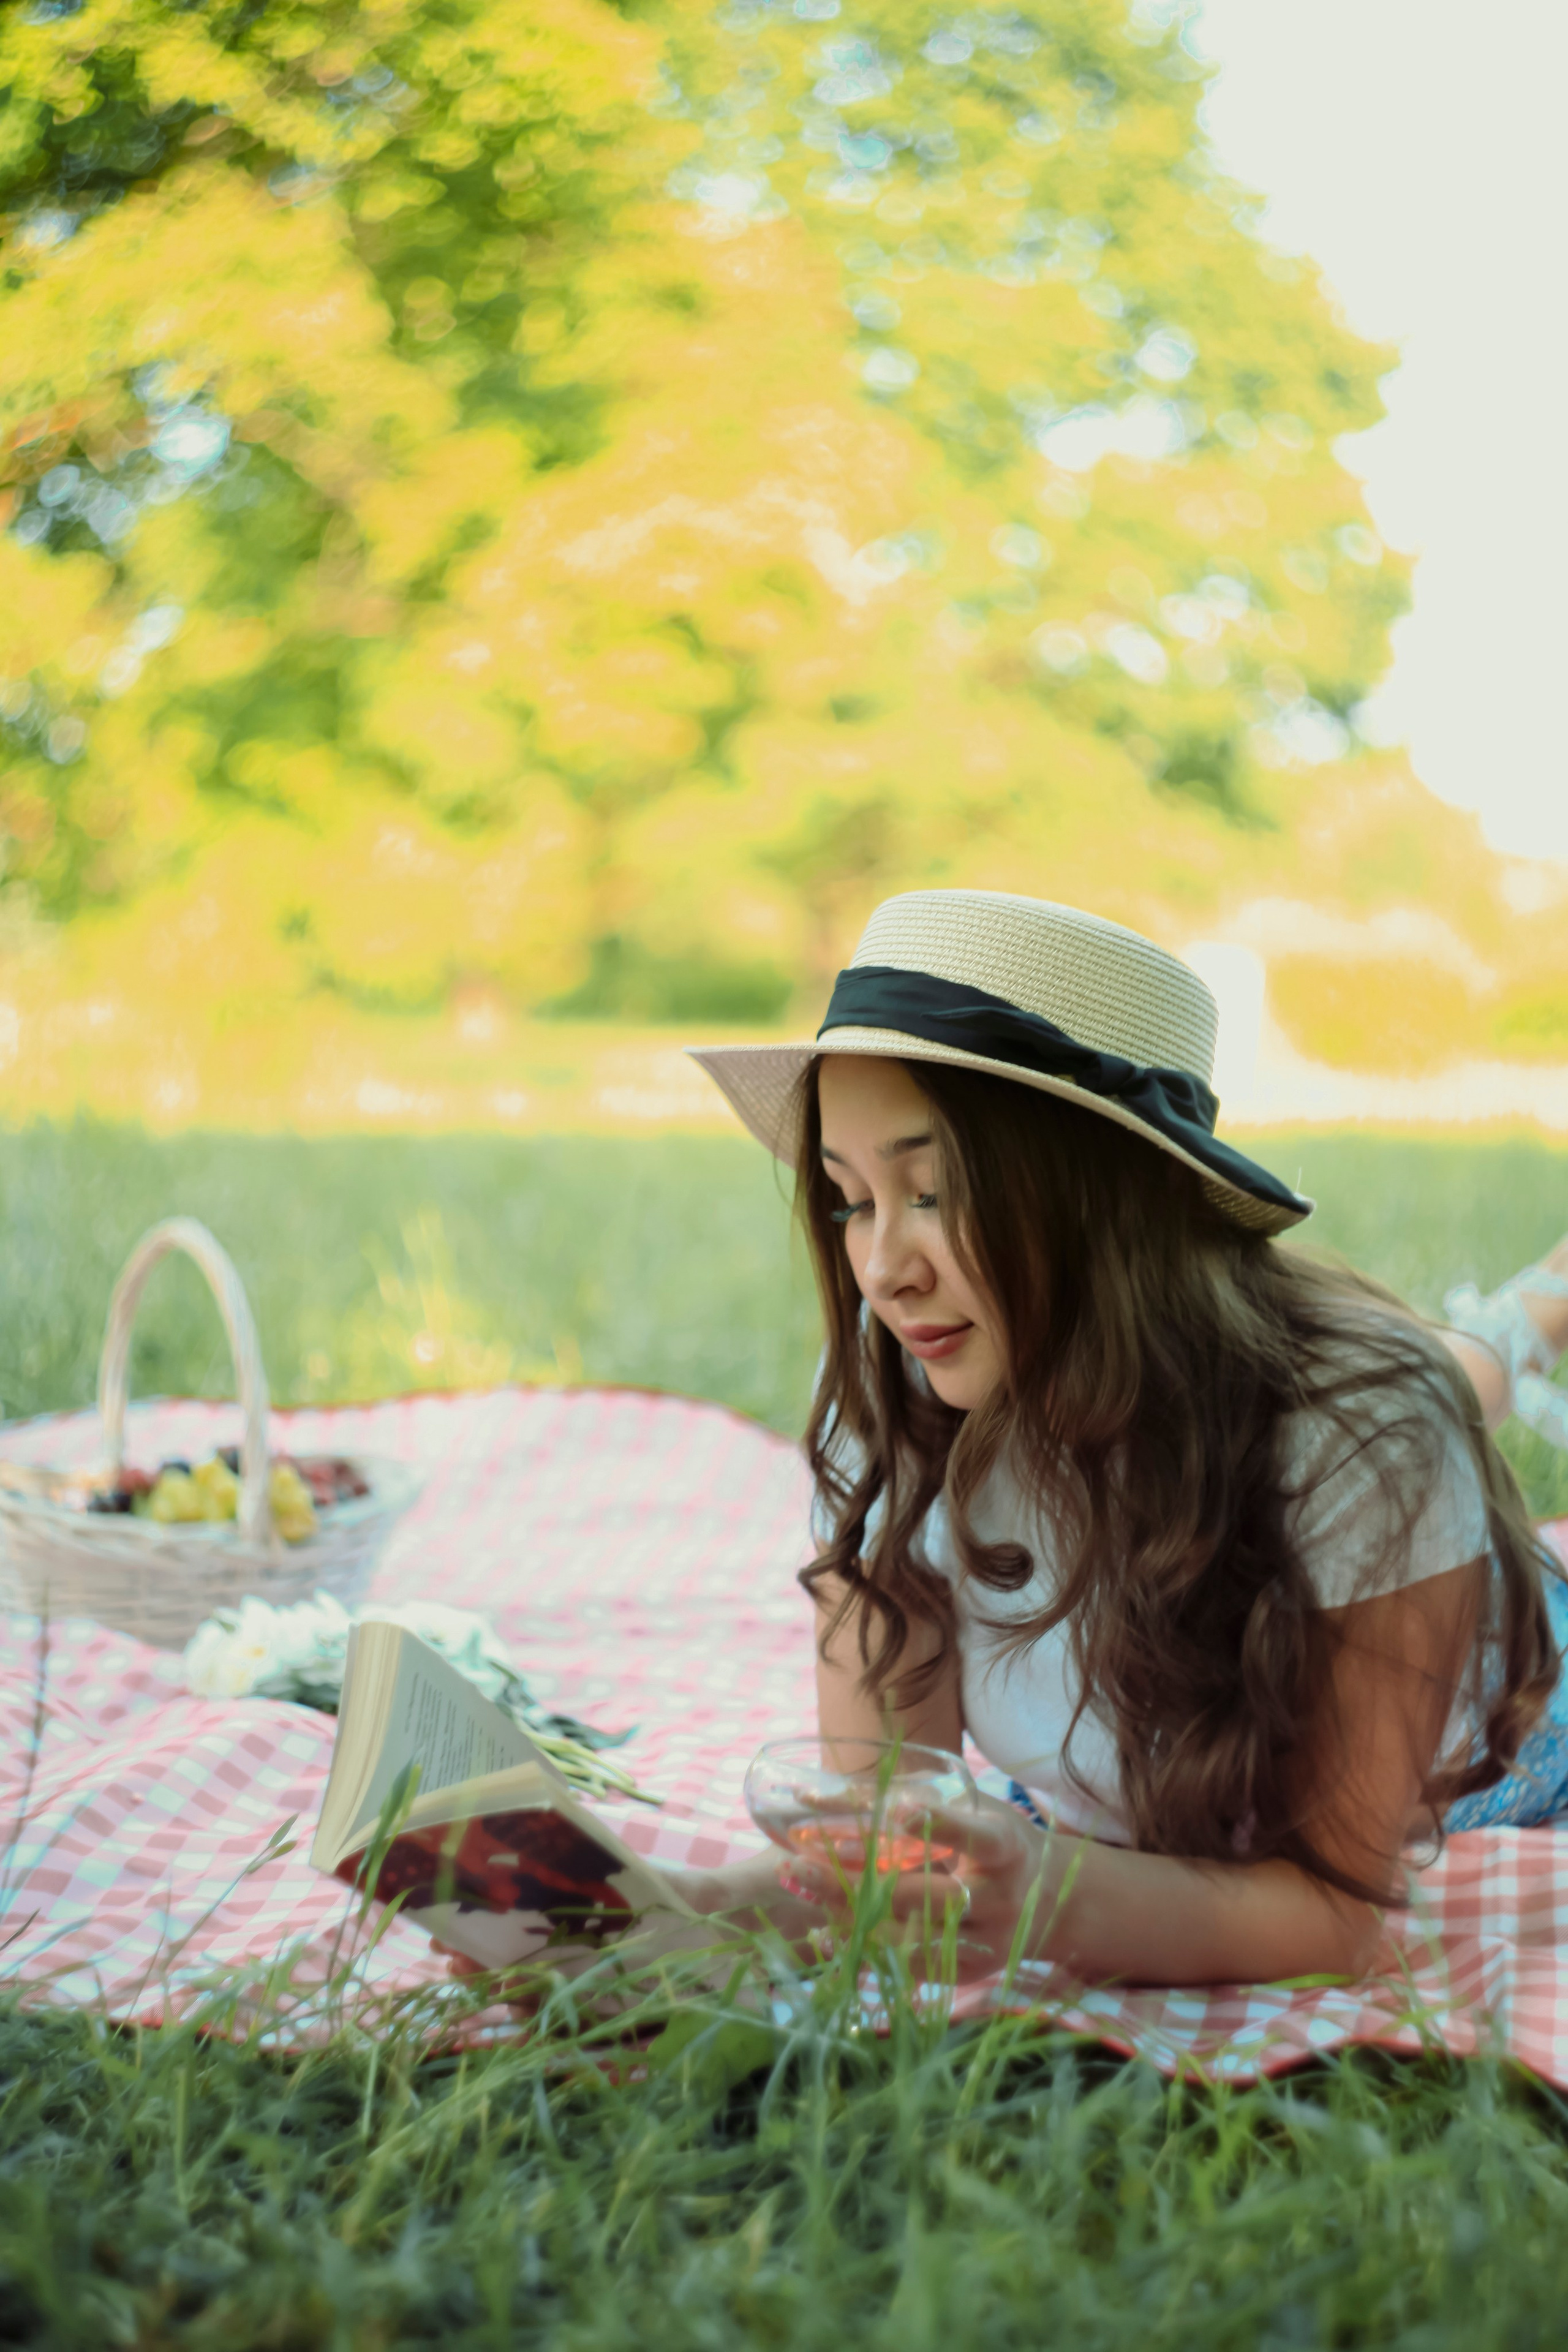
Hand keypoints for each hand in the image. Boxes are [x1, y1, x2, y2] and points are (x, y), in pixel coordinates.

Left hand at [780, 1791, 1061, 1983]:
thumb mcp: (973, 1807)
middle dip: (860, 1883)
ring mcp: (986, 1942)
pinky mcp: (970, 1971)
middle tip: (800, 1866)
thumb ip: (913, 1796)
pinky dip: (868, 1951)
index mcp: (1005, 1848)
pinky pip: (913, 1967)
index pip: (975, 1838)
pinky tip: (826, 1934)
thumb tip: (826, 1792)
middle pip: (929, 1896)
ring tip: (804, 1895)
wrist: (1051, 1900)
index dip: (940, 1825)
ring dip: (852, 1918)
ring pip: (914, 1937)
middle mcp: (1000, 1898)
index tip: (898, 1813)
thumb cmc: (996, 1838)